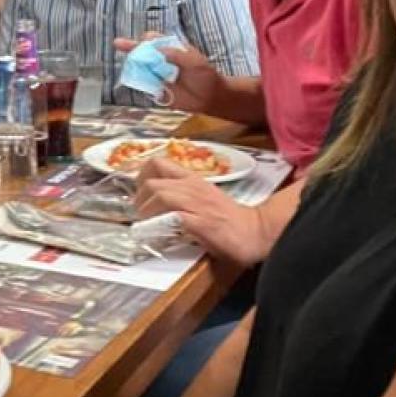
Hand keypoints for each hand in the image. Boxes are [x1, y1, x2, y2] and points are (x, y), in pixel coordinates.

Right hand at [109, 40, 222, 114]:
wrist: (209, 98)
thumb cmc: (205, 76)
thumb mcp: (195, 62)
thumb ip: (178, 56)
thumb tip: (160, 51)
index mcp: (170, 49)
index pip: (154, 40)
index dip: (147, 39)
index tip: (145, 40)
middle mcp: (160, 60)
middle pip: (142, 51)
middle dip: (130, 47)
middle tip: (118, 43)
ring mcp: (156, 74)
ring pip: (139, 67)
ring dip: (131, 64)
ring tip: (123, 63)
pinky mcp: (155, 89)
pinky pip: (142, 84)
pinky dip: (136, 81)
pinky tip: (133, 77)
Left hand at [134, 158, 269, 266]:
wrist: (256, 232)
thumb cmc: (230, 219)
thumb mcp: (203, 199)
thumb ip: (182, 196)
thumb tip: (154, 203)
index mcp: (192, 179)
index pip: (158, 163)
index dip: (141, 175)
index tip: (139, 192)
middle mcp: (192, 187)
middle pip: (152, 181)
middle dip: (139, 198)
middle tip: (141, 213)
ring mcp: (196, 203)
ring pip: (159, 194)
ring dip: (146, 210)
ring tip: (147, 224)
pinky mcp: (200, 222)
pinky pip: (172, 216)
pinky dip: (160, 224)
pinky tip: (159, 234)